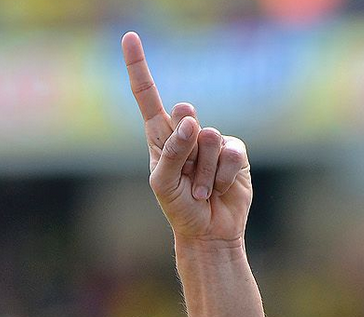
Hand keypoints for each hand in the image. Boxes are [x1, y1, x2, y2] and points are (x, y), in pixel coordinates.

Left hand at [122, 32, 251, 244]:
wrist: (209, 232)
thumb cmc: (178, 208)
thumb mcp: (164, 182)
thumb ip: (173, 151)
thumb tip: (191, 119)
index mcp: (159, 136)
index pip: (147, 96)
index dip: (138, 67)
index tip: (129, 38)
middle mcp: (185, 132)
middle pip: (184, 115)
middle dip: (184, 145)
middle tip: (185, 175)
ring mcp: (211, 140)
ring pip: (208, 138)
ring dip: (202, 172)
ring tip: (200, 190)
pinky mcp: (233, 151)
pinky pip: (228, 152)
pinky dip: (220, 175)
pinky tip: (218, 188)